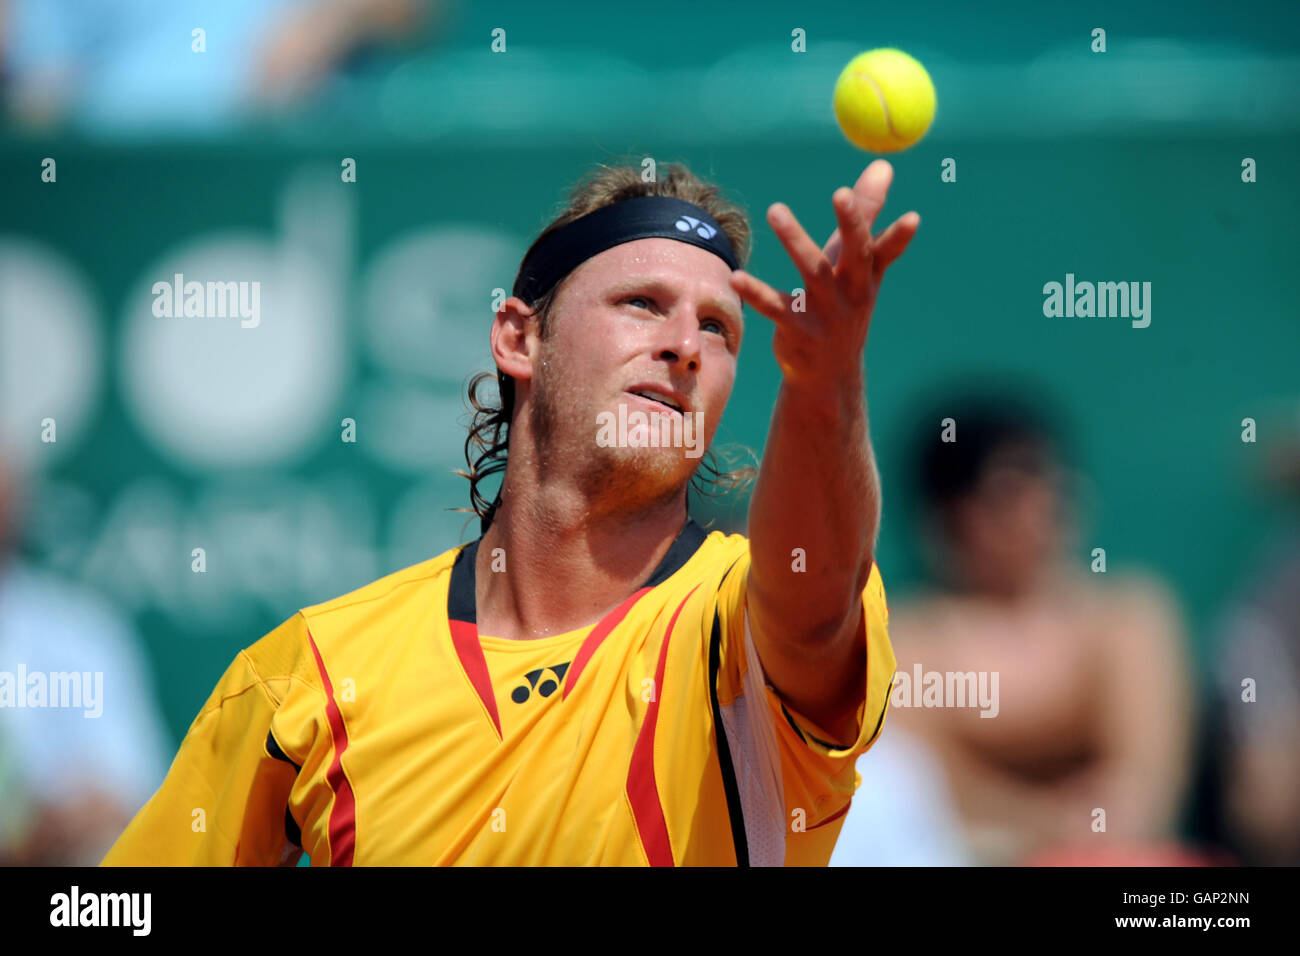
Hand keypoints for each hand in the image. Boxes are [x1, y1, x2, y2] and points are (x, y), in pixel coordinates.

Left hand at [729, 159, 918, 387]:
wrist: (828, 373)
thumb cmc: (843, 303)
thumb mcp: (856, 262)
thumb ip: (867, 213)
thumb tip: (883, 165)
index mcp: (867, 274)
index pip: (886, 250)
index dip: (899, 236)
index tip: (913, 218)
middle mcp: (852, 292)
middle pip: (856, 254)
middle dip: (853, 223)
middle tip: (842, 193)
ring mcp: (827, 313)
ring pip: (812, 271)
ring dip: (795, 239)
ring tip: (776, 209)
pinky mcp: (798, 330)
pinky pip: (775, 307)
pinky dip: (756, 292)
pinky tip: (736, 278)